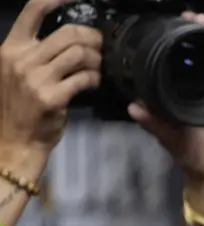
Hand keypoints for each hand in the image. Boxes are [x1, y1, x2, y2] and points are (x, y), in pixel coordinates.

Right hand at [0, 0, 101, 167]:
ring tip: (96, 68)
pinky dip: (94, 79)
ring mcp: (35, 78)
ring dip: (96, 60)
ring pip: (80, 54)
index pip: (33, 10)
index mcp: (11, 47)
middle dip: (92, 38)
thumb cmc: (19, 106)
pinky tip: (93, 83)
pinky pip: (84, 78)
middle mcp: (21, 59)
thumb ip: (36, 52)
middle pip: (68, 32)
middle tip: (100, 47)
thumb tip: (71, 36)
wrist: (14, 141)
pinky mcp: (52, 97)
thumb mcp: (16, 72)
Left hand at [129, 12, 203, 219]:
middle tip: (191, 17)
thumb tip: (133, 106)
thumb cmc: (192, 157)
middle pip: (203, 58)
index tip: (169, 27)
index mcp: (184, 96)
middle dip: (197, 36)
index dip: (176, 45)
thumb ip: (153, 122)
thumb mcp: (168, 137)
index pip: (180, 65)